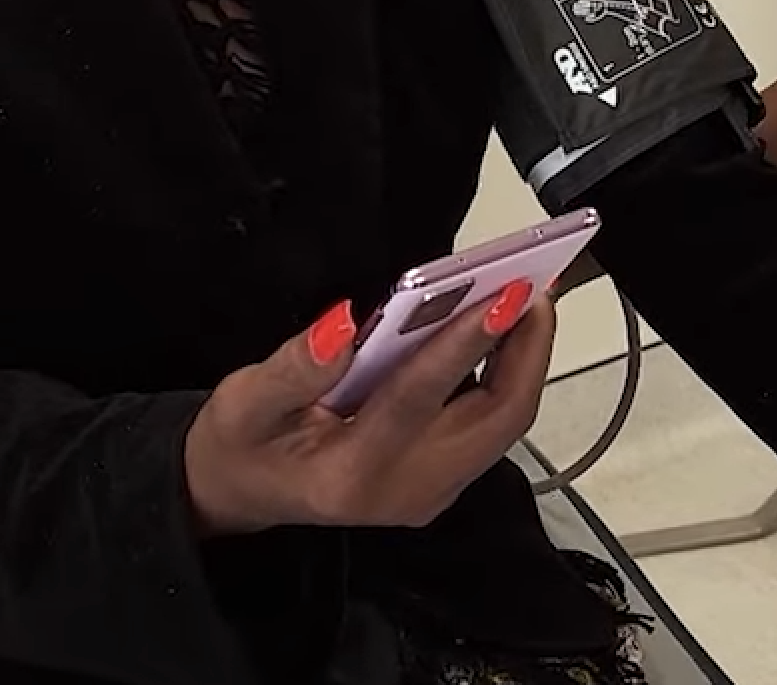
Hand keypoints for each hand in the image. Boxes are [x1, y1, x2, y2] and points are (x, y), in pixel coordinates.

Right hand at [183, 282, 557, 534]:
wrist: (241, 494)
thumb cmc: (242, 444)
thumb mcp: (242, 403)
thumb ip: (292, 368)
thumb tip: (342, 322)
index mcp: (352, 473)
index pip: (420, 398)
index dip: (467, 341)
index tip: (506, 290)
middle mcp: (406, 491)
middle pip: (495, 419)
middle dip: (527, 348)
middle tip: (535, 282)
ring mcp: (431, 492)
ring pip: (505, 423)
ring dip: (526, 358)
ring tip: (530, 295)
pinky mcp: (442, 481)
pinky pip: (494, 425)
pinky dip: (509, 373)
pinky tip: (505, 328)